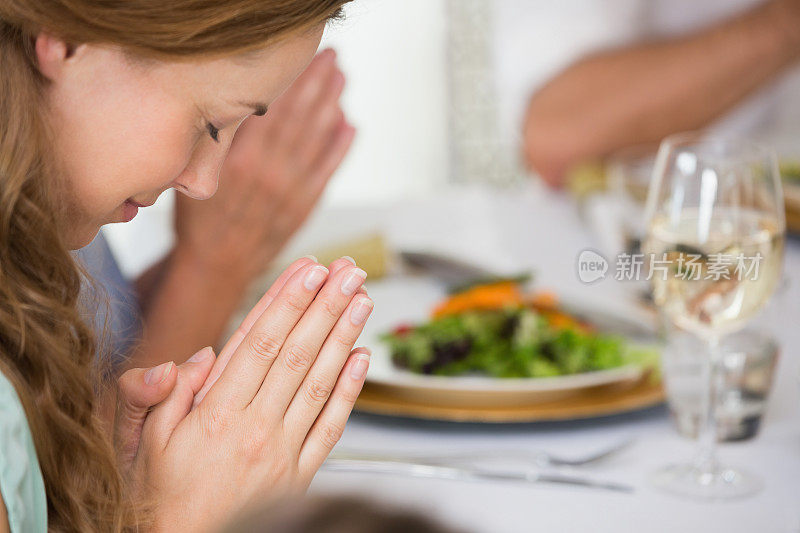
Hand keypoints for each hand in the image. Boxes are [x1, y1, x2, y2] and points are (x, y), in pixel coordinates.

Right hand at [131, 257, 372, 531]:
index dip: (286, 301)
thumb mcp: (142, 440)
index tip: (308, 270)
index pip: (260, 343)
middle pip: (297, 353)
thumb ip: (161, 392)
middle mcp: (255, 428)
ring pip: (319, 382)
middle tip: (347, 271)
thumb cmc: (162, 494)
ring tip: (361, 299)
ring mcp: (283, 451)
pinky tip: (361, 359)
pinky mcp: (301, 473)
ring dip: (343, 336)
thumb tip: (198, 354)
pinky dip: (349, 390)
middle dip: (325, 305)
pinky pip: (331, 426)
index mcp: (217, 414)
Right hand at [174, 49, 355, 281]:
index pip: (271, 109)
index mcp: (240, 160)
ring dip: (332, 105)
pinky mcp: (303, 206)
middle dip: (317, 83)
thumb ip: (217, 143)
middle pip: (299, 117)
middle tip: (331, 57)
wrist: (215, 266)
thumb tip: (233, 106)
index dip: (290, 81)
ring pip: (316, 139)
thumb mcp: (195, 175)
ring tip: (341, 79)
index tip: (301, 57)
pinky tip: (349, 125)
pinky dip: (340, 147)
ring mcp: (290, 189)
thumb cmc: (200, 220)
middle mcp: (269, 171)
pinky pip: (326, 170)